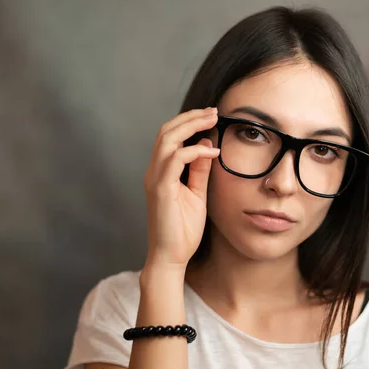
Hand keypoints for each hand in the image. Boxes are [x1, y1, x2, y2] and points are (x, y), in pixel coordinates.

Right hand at [143, 108, 219, 270]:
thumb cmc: (183, 230)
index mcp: (161, 172)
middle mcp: (154, 172)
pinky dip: (194, 151)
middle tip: (214, 111)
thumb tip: (207, 145)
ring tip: (212, 119)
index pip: (170, 136)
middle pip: (166, 131)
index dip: (189, 121)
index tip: (211, 115)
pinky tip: (211, 151)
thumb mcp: (197, 194)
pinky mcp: (161, 190)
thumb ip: (200, 170)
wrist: (171, 256)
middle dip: (190, 117)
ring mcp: (155, 180)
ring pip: (167, 139)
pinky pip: (175, 160)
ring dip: (191, 126)